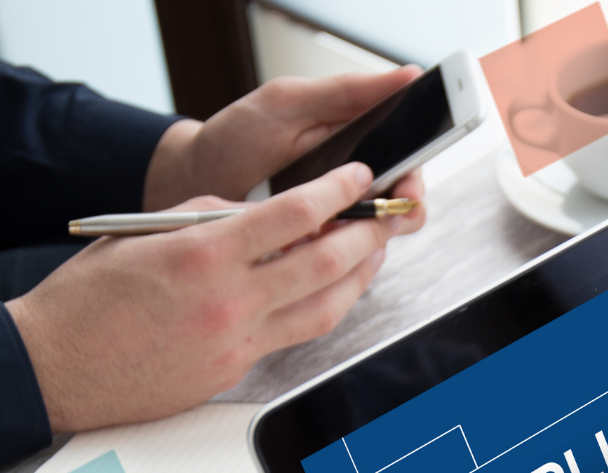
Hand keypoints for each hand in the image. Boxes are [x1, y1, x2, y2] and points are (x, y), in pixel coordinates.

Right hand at [9, 163, 395, 430]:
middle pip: (327, 262)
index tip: (359, 178)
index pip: (295, 213)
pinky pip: (295, 336)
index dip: (338, 191)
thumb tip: (264, 214)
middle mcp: (228, 299)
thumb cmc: (86, 298)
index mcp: (203, 253)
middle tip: (385, 217)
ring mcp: (236, 341)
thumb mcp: (145, 232)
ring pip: (326, 308)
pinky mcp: (234, 371)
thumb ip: (211, 218)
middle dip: (369, 235)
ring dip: (360, 278)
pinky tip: (329, 293)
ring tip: (372, 255)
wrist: (52, 367)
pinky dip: (321, 309)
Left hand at [142, 68, 426, 236]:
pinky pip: (346, 260)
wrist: (190, 182)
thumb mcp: (287, 103)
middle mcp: (354, 182)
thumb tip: (407, 76)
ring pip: (381, 233)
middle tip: (391, 210)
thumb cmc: (236, 137)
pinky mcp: (318, 249)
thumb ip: (346, 91)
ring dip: (375, 234)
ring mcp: (338, 217)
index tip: (409, 183)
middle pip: (404, 198)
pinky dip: (342, 258)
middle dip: (403, 207)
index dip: (416, 172)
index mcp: (358, 140)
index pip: (410, 156)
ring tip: (351, 230)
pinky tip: (324, 248)